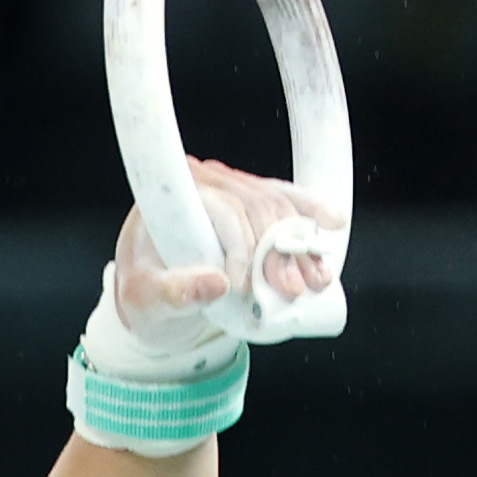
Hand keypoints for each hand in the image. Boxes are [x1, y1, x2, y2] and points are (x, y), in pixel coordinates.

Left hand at [112, 156, 342, 350]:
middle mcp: (205, 180)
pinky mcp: (251, 199)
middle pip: (256, 205)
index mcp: (174, 194)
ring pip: (277, 203)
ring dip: (301, 242)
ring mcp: (231, 185)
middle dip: (278, 250)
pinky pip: (287, 198)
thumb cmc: (144, 288)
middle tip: (290, 290)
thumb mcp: (148, 296)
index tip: (246, 286)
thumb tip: (218, 284)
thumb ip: (176, 292)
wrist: (150, 286)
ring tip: (314, 280)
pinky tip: (332, 225)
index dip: (242, 246)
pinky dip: (311, 212)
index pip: (222, 207)